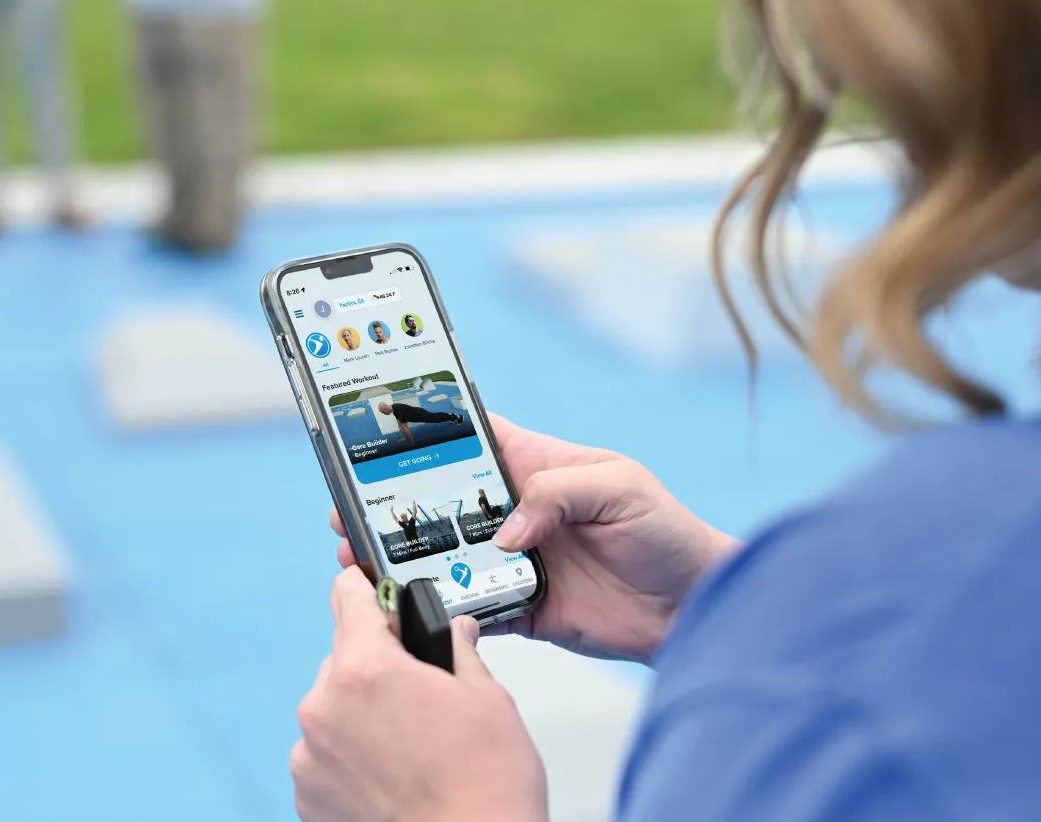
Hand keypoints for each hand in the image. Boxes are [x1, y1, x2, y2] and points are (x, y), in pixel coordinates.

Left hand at [292, 569, 547, 821]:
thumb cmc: (484, 786)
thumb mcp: (485, 696)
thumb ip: (455, 649)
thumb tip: (452, 631)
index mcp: (366, 669)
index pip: (349, 597)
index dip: (367, 588)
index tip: (372, 587)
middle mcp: (325, 708)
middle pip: (345, 658)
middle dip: (379, 665)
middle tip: (421, 691)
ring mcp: (311, 757)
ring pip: (334, 707)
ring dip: (363, 713)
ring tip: (411, 743)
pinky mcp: (308, 796)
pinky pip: (325, 754)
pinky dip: (351, 755)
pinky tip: (392, 771)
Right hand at [330, 416, 738, 662]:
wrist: (692, 607)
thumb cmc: (666, 531)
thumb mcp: (621, 487)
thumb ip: (560, 494)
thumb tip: (508, 530)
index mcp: (536, 466)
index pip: (469, 438)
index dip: (424, 430)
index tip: (374, 430)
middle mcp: (517, 511)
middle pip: (440, 501)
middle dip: (392, 503)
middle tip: (347, 511)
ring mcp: (513, 560)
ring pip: (443, 554)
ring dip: (405, 558)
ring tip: (360, 560)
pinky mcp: (520, 607)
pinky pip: (468, 606)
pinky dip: (439, 610)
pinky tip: (408, 609)